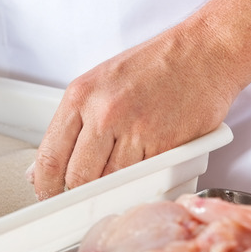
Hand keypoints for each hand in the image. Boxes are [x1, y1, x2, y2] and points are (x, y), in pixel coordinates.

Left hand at [27, 26, 237, 200]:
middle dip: (74, 195)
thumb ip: (71, 125)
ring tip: (112, 184)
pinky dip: (139, 183)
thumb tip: (45, 165)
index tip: (48, 195)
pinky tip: (140, 171)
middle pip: (77, 178)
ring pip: (109, 183)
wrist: (205, 51)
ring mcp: (135, 131)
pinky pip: (143, 179)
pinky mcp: (166, 146)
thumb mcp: (98, 84)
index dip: (45, 186)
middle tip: (77, 200)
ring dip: (108, 192)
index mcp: (80, 96)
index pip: (49, 157)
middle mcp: (104, 113)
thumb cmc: (154, 66)